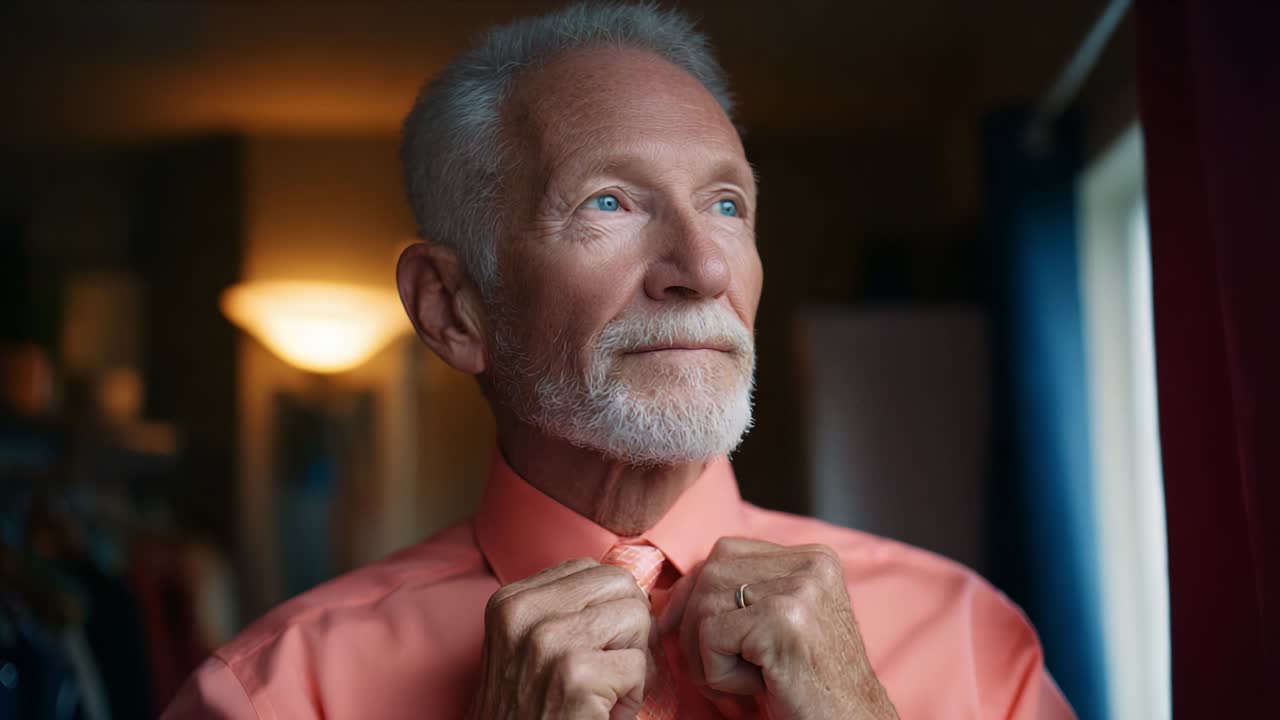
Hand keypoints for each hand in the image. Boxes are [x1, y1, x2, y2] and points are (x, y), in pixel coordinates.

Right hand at [469, 558, 655, 719]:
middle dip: (631, 625)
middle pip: (619, 584)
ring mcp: (549, 642)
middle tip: (614, 666)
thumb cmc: (525, 711)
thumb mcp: (524, 647)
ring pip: (636, 618)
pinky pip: (638, 665)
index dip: (609, 605)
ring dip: (635, 660)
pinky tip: (606, 712)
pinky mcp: (575, 676)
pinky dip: (634, 695)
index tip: (599, 643)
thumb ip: (562, 611)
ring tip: (609, 689)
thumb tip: (629, 588)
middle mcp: (525, 613)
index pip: (589, 569)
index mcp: (511, 601)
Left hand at [660, 537, 896, 719]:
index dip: (699, 595)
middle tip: (722, 671)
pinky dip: (718, 673)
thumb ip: (738, 594)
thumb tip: (664, 595)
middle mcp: (811, 564)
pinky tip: (759, 687)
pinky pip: (711, 637)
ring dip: (708, 655)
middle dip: (695, 626)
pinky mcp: (784, 622)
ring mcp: (800, 590)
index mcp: (813, 558)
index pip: (726, 552)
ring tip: (747, 680)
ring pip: (704, 605)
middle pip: (709, 574)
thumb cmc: (808, 685)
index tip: (703, 639)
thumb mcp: (777, 625)